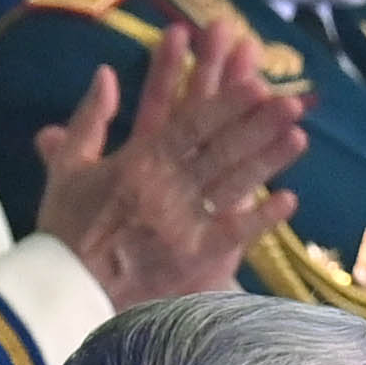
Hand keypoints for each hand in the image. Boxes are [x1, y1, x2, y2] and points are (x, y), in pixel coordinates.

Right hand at [35, 21, 305, 305]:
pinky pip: (234, 235)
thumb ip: (89, 118)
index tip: (253, 82)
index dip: (225, 102)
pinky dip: (262, 218)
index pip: (189, 123)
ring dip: (268, 159)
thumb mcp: (67, 167)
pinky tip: (290, 199)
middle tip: (290, 101)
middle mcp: (166, 188)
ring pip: (233, 183)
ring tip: (300, 136)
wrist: (66, 292)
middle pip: (221, 148)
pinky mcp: (193, 259)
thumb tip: (106, 72)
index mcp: (137, 162)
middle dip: (257, 123)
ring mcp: (183, 224)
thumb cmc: (65, 229)